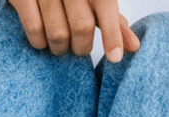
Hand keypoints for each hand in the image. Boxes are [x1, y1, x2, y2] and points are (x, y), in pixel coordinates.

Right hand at [9, 0, 139, 61]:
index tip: (114, 58)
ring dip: (60, 48)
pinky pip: (34, 28)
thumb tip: (134, 47)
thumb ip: (113, 22)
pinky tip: (42, 41)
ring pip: (58, 32)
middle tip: (77, 49)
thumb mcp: (94, 3)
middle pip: (82, 26)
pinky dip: (40, 42)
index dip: (112, 35)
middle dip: (81, 47)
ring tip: (60, 46)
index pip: (106, 8)